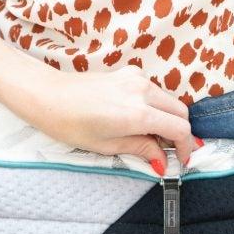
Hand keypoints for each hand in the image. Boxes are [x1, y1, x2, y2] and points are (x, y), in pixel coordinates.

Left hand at [18, 65, 198, 171]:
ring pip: (169, 100)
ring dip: (168, 118)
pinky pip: (154, 90)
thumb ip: (142, 149)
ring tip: (153, 137)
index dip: (186, 147)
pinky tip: (140, 118)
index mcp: (138, 114)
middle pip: (181, 112)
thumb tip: (162, 160)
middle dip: (181, 132)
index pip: (180, 129)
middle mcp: (142, 92)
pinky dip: (156, 106)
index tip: (181, 160)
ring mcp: (136, 79)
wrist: (47, 96)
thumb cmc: (70, 123)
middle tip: (171, 150)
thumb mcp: (108, 146)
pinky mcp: (129, 73)